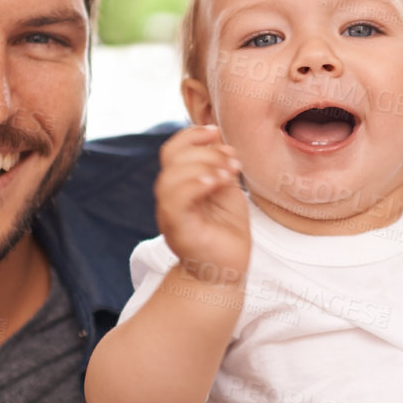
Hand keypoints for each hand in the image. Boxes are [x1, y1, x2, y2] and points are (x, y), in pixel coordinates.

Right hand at [156, 125, 249, 284]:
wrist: (226, 270)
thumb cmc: (225, 231)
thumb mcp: (225, 189)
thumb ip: (218, 165)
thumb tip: (217, 138)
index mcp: (179, 184)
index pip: (172, 150)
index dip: (191, 135)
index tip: (217, 132)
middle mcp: (170, 197)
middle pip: (172, 158)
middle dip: (207, 152)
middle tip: (233, 162)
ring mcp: (170, 214)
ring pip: (171, 177)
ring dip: (204, 166)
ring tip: (229, 173)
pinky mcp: (178, 230)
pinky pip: (175, 201)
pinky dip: (195, 184)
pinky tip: (217, 182)